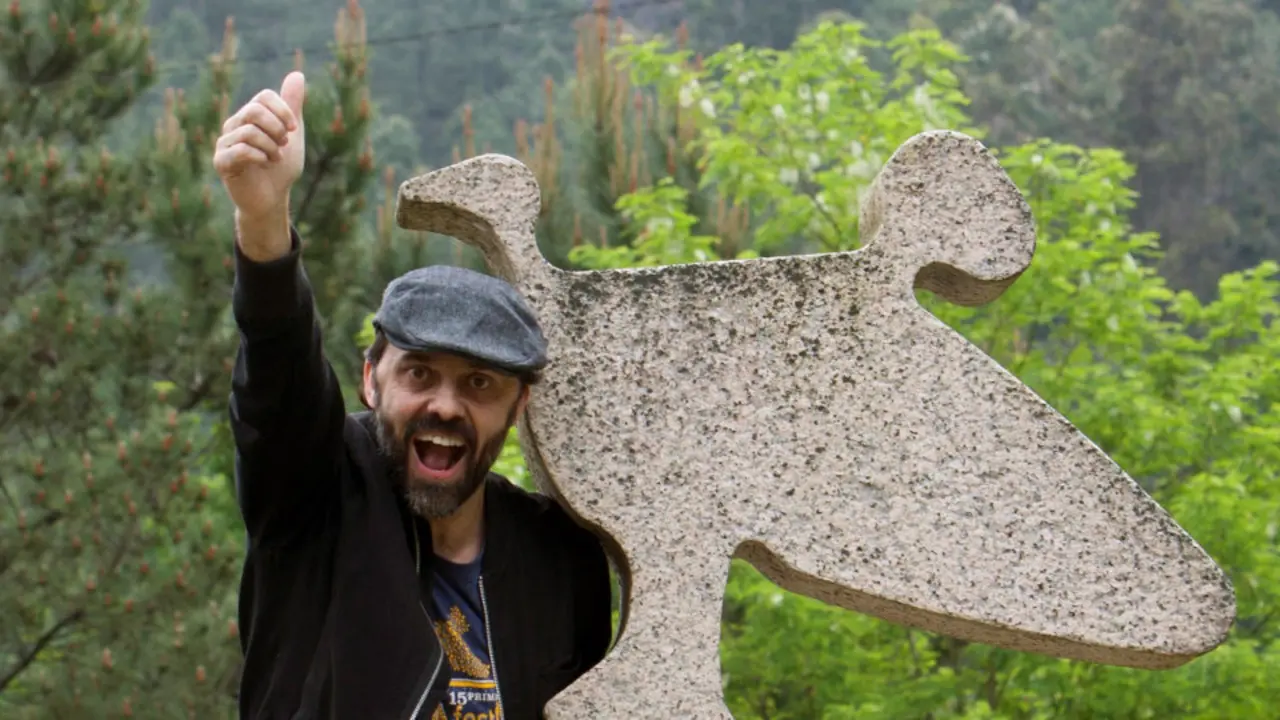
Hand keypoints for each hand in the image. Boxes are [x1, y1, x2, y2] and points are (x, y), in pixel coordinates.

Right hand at [213, 72, 305, 220]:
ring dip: (271, 147)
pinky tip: (264, 164)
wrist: (272, 198)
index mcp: (250, 116)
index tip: (293, 129)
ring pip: (250, 131)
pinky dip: (260, 156)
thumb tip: (298, 74)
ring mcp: (224, 142)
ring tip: (275, 158)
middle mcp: (234, 124)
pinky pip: (241, 149)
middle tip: (283, 145)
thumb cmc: (280, 166)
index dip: (283, 111)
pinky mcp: (221, 161)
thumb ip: (292, 106)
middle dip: (277, 129)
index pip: (264, 96)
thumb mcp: (292, 134)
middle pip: (255, 110)